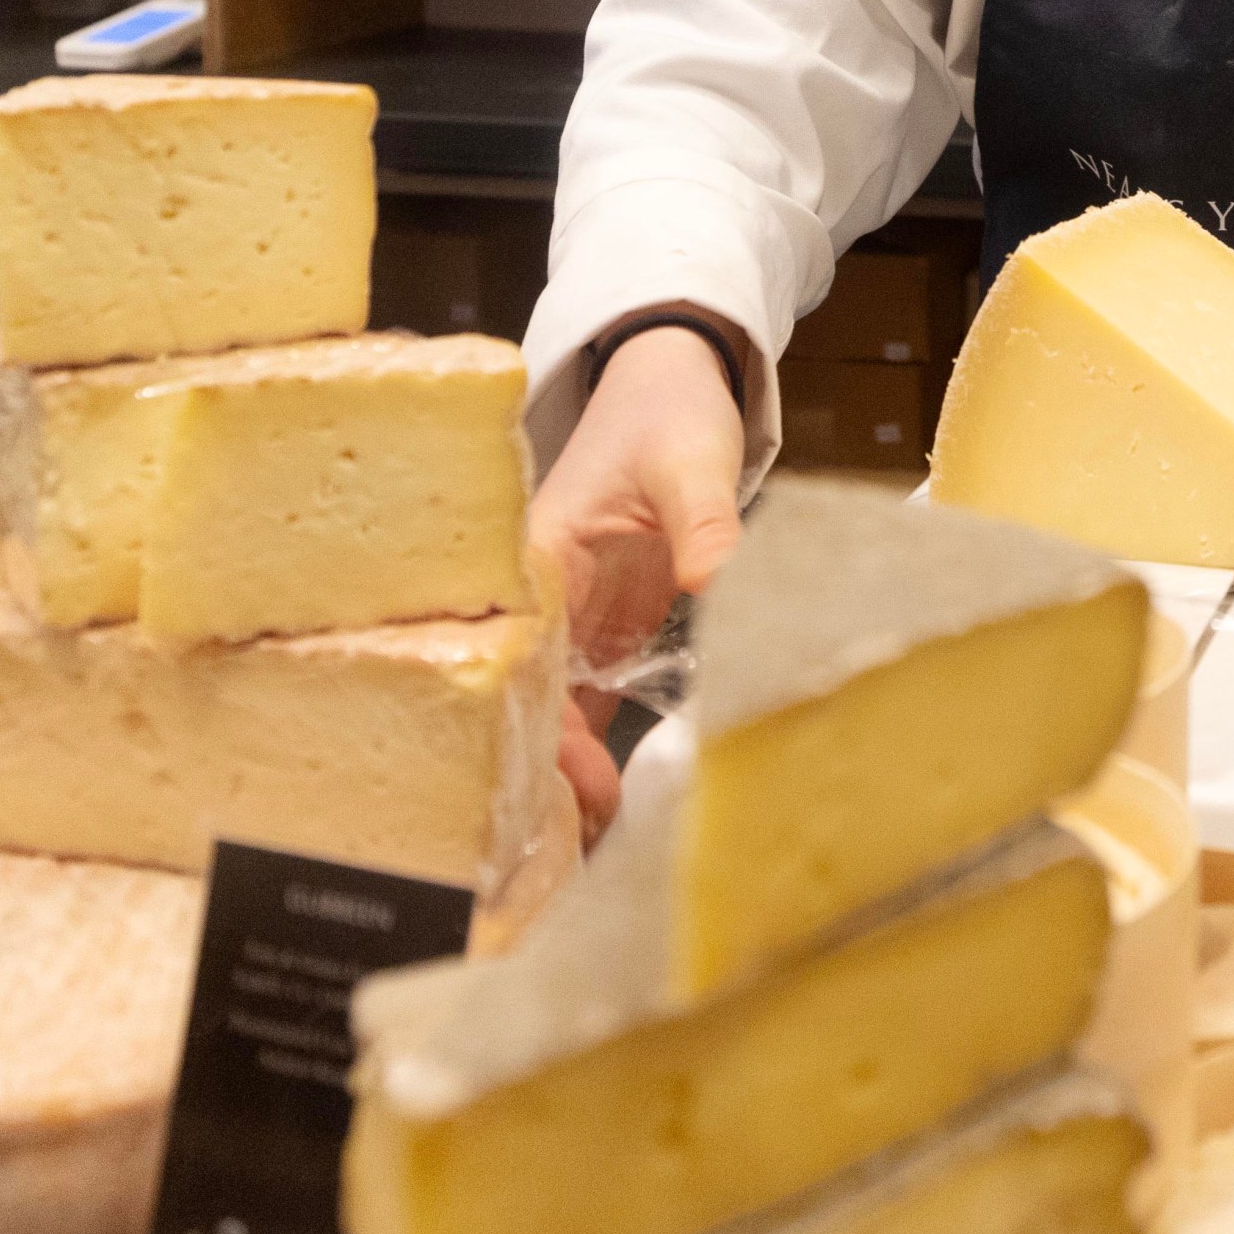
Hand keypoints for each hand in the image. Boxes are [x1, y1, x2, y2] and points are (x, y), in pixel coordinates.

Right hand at [524, 321, 748, 839]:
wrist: (672, 384)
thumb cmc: (666, 411)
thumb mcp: (688, 459)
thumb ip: (703, 519)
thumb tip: (713, 576)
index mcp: (534, 560)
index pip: (520, 660)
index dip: (540, 729)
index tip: (580, 784)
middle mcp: (539, 602)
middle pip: (527, 704)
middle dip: (550, 776)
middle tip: (597, 837)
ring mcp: (569, 626)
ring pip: (553, 719)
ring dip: (571, 780)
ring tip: (602, 850)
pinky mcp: (603, 639)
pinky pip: (590, 711)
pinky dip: (598, 762)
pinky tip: (618, 815)